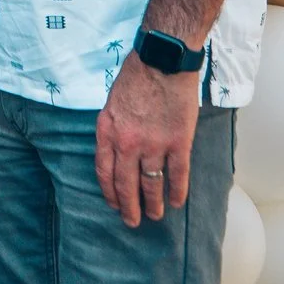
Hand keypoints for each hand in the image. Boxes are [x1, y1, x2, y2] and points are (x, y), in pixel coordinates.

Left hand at [95, 56, 201, 226]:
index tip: (115, 205)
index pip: (104, 172)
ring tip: (155, 216)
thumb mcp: (111, 103)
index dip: (110, 192)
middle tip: (133, 222)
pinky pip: (177, 175)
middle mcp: (127, 143)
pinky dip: (177, 191)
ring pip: (151, 184)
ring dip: (152, 204)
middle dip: (129, 207)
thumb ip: (113, 129)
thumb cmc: (136, 76)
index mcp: (107, 131)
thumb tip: (116, 152)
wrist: (163, 60)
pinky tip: (177, 202)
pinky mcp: (178, 142)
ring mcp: (153, 144)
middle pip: (126, 184)